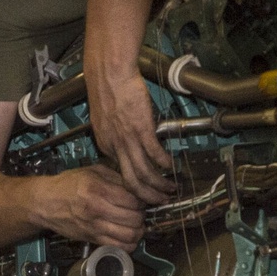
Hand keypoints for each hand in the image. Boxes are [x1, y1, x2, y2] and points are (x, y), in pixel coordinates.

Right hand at [38, 163, 145, 249]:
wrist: (45, 203)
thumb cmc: (68, 184)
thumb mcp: (92, 171)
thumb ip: (116, 178)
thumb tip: (137, 186)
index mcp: (99, 190)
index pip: (134, 200)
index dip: (142, 200)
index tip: (139, 198)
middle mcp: (98, 210)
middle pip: (135, 218)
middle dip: (141, 215)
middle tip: (137, 211)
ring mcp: (95, 227)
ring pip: (130, 235)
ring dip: (137, 230)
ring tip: (134, 224)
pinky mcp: (92, 239)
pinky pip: (119, 247)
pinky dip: (129, 244)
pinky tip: (127, 236)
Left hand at [87, 68, 175, 204]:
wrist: (109, 73)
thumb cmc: (108, 88)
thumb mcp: (106, 118)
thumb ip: (115, 132)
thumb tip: (128, 138)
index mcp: (105, 144)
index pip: (119, 172)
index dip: (133, 184)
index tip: (143, 189)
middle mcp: (114, 147)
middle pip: (130, 181)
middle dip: (146, 196)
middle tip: (158, 202)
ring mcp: (128, 140)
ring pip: (143, 172)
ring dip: (158, 185)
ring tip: (170, 190)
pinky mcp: (141, 130)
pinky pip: (154, 154)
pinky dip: (164, 164)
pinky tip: (171, 167)